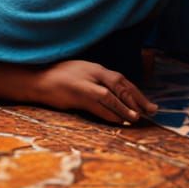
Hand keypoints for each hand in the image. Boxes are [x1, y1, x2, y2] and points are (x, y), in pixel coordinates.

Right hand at [32, 59, 157, 124]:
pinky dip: (110, 113)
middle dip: (137, 98)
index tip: (148, 103)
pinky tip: (119, 120)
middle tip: (151, 111)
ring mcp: (85, 82)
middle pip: (120, 84)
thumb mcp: (81, 75)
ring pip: (111, 96)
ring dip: (125, 108)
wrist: (37, 79)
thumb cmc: (58, 78)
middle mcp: (92, 72)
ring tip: (136, 118)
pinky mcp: (77, 93)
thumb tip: (116, 96)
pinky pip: (98, 105)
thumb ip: (97, 81)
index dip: (136, 91)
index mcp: (94, 67)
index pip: (120, 78)